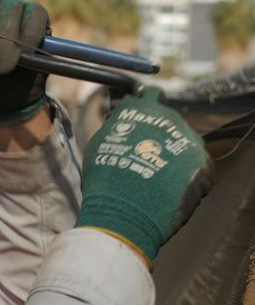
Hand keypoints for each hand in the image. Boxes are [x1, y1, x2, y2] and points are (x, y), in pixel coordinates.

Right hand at [75, 87, 213, 264]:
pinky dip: (185, 174)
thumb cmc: (105, 176)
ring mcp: (190, 142)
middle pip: (169, 121)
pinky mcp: (203, 166)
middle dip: (158, 133)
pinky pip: (196, 166)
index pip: (151, 95)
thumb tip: (120, 117)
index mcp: (145, 109)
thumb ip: (117, 123)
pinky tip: (169, 187)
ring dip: (172, 153)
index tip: (139, 116)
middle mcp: (172, 120)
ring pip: (183, 143)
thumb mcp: (101, 141)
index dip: (145, 105)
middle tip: (143, 153)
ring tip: (155, 174)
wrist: (127, 209)